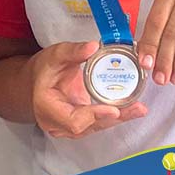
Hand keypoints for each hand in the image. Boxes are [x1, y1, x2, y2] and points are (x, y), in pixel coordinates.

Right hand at [30, 41, 147, 138]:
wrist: (35, 81)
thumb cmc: (43, 69)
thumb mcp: (55, 55)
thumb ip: (74, 51)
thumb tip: (93, 46)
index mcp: (47, 107)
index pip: (73, 121)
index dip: (94, 116)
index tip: (113, 109)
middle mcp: (57, 123)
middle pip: (89, 127)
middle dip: (114, 118)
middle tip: (136, 108)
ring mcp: (67, 128)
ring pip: (96, 127)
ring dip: (118, 119)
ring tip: (139, 109)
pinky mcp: (79, 125)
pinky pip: (97, 123)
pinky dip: (114, 116)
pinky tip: (131, 110)